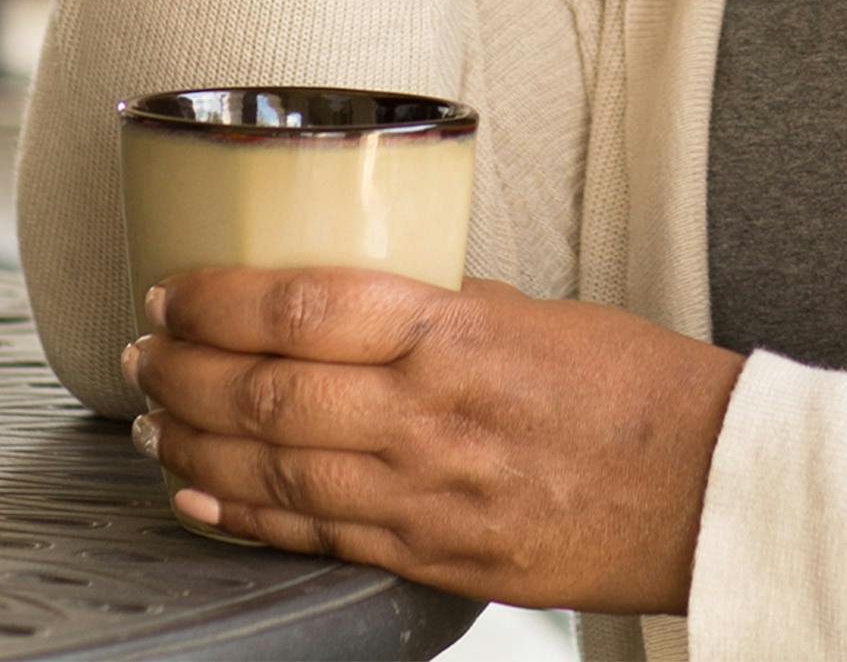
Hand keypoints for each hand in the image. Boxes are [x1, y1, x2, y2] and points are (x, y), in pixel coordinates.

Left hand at [122, 266, 747, 616]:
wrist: (704, 486)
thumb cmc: (635, 388)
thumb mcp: (537, 312)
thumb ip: (443, 307)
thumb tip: (366, 294)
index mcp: (458, 335)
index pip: (306, 308)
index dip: (220, 299)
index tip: (175, 286)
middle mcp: (430, 417)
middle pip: (269, 392)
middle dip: (183, 370)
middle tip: (142, 349)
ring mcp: (425, 498)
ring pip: (274, 470)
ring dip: (194, 441)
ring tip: (150, 416)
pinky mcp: (429, 559)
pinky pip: (312, 535)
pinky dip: (240, 513)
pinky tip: (198, 492)